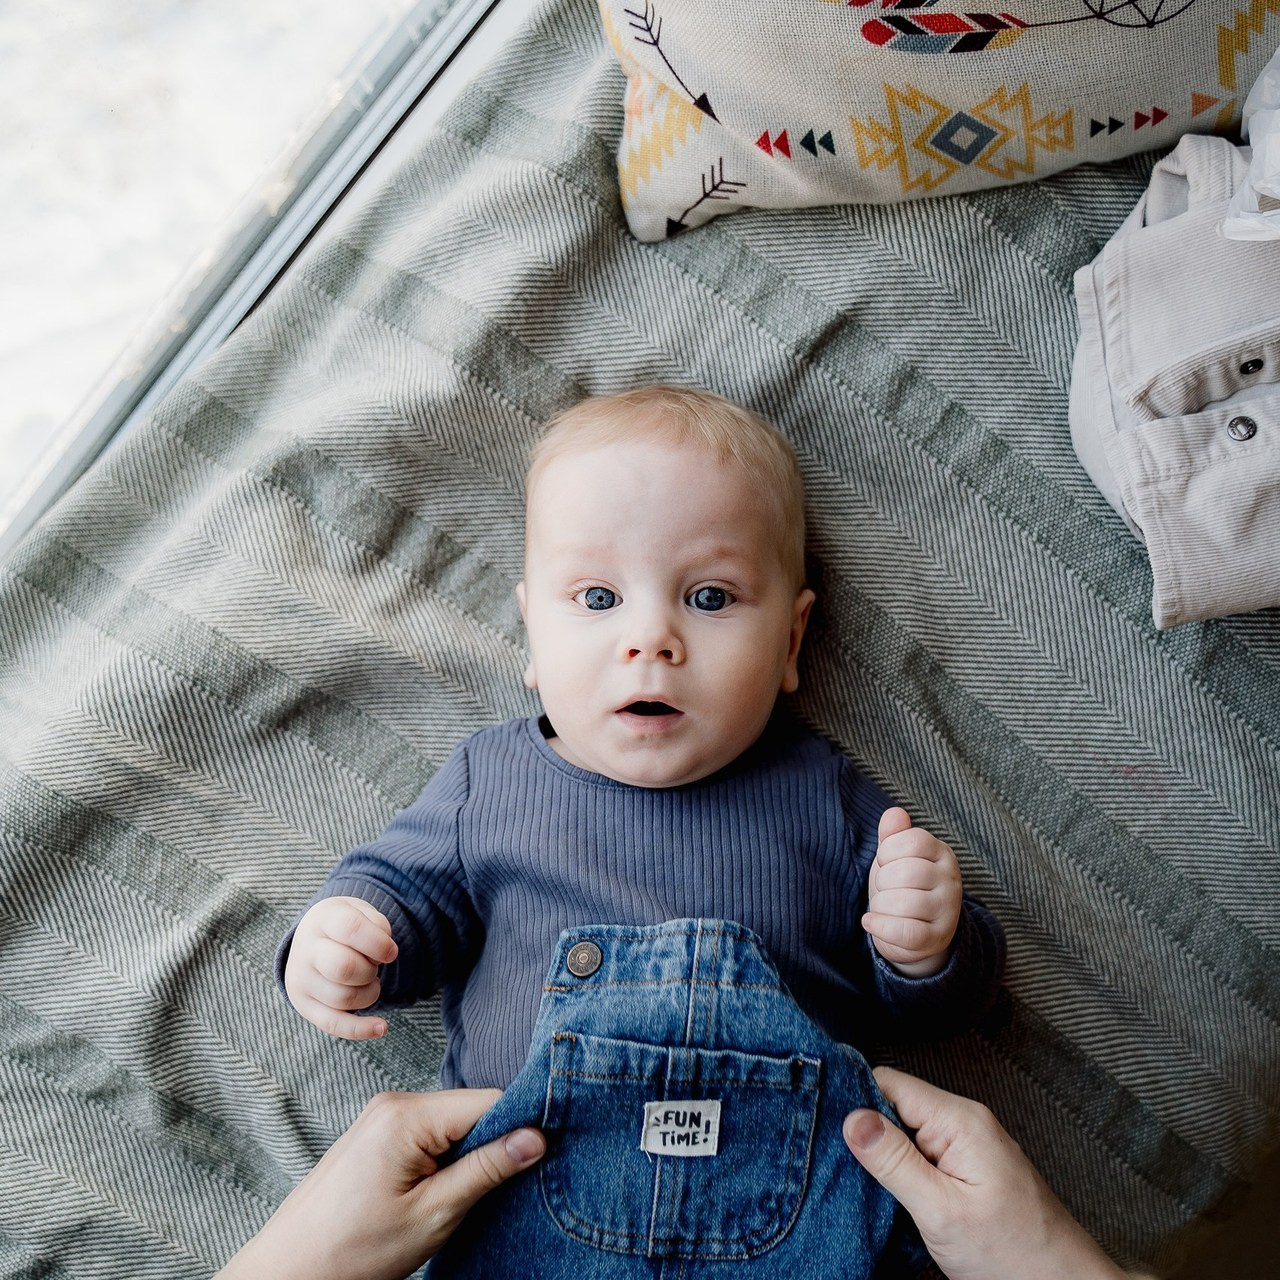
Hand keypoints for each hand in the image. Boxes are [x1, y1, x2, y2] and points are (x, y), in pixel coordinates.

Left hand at [217, 1089, 545, 1279]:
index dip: (520, 1128)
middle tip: (506, 1188)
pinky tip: (444, 1192)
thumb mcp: (432, 1215)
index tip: (544, 1157)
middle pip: (470, 1110)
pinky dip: (445, 1159)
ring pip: (451, 1123)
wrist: (289, 1272)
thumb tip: (536, 1137)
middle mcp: (394, 1101)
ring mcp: (382, 1115)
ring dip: (467, 1156)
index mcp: (407, 1115)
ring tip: (465, 1197)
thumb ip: (486, 1170)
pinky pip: (428, 1132)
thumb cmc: (353, 1251)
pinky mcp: (376, 1133)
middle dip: (493, 1145)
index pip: (489, 1102)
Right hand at [283, 897, 398, 1039]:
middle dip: (370, 970)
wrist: (313, 936)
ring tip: (368, 979)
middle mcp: (305, 950)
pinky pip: (333, 1024)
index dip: (378, 942)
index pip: (350, 928)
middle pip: (344, 968)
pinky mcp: (305, 1005)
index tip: (390, 952)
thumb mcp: (362, 911)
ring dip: (370, 992)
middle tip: (372, 964)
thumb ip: (377, 925)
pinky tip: (382, 1027)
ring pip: (344, 998)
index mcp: (322, 919)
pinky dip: (360, 1029)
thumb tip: (386, 953)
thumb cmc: (346, 925)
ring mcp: (301, 980)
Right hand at [844, 1067, 1125, 1279]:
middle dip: (867, 1133)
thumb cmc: (1012, 1255)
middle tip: (838, 1165)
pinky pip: (923, 1154)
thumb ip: (894, 1161)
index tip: (825, 1127)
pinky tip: (890, 1194)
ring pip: (907, 1132)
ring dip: (884, 1156)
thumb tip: (851, 1117)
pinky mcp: (969, 1169)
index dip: (853, 1101)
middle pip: (895, 1105)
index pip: (888, 1082)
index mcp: (959, 1120)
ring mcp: (968, 1145)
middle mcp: (964, 1122)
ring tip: (862, 1184)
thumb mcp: (941, 1211)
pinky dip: (903, 1171)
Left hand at [863, 808, 961, 976]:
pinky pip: (906, 932)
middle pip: (906, 872)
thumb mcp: (896, 856)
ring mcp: (947, 911)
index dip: (888, 851)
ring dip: (881, 905)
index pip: (913, 841)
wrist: (916, 931)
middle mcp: (951, 880)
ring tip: (882, 907)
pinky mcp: (936, 938)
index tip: (886, 861)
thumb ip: (893, 834)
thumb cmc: (902, 886)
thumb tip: (895, 813)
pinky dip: (880, 926)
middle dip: (883, 881)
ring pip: (905, 903)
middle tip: (885, 888)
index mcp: (942, 854)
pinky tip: (870, 922)